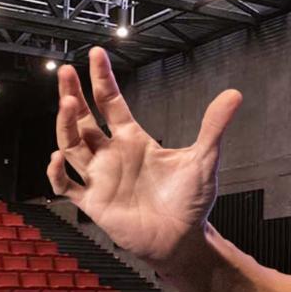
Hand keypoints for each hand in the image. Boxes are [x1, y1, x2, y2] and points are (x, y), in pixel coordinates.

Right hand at [47, 47, 241, 267]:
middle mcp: (112, 154)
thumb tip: (235, 94)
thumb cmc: (191, 199)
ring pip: (71, 146)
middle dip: (72, 95)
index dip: (102, 79)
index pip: (111, 103)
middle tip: (65, 71)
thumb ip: (213, 126)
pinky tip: (56, 157)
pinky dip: (56, 173)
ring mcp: (100, 177)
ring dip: (65, 127)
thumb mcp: (205, 158)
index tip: (96, 54)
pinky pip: (67, 186)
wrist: (183, 238)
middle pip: (84, 119)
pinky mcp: (94, 203)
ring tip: (67, 104)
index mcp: (134, 139)